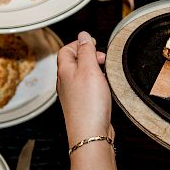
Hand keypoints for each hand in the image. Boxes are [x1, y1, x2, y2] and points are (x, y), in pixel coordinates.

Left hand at [56, 31, 113, 147]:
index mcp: (64, 71)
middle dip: (88, 56)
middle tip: (102, 58)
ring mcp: (72, 94)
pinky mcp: (81, 105)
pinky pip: (86, 87)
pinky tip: (104, 87)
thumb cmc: (88, 104)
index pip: (66, 50)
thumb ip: (86, 51)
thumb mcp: (89, 69)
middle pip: (73, 61)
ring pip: (81, 75)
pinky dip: (96, 82)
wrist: (90, 134)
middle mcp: (65, 82)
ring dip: (93, 69)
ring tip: (105, 72)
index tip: (93, 43)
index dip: (79, 43)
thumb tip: (83, 35)